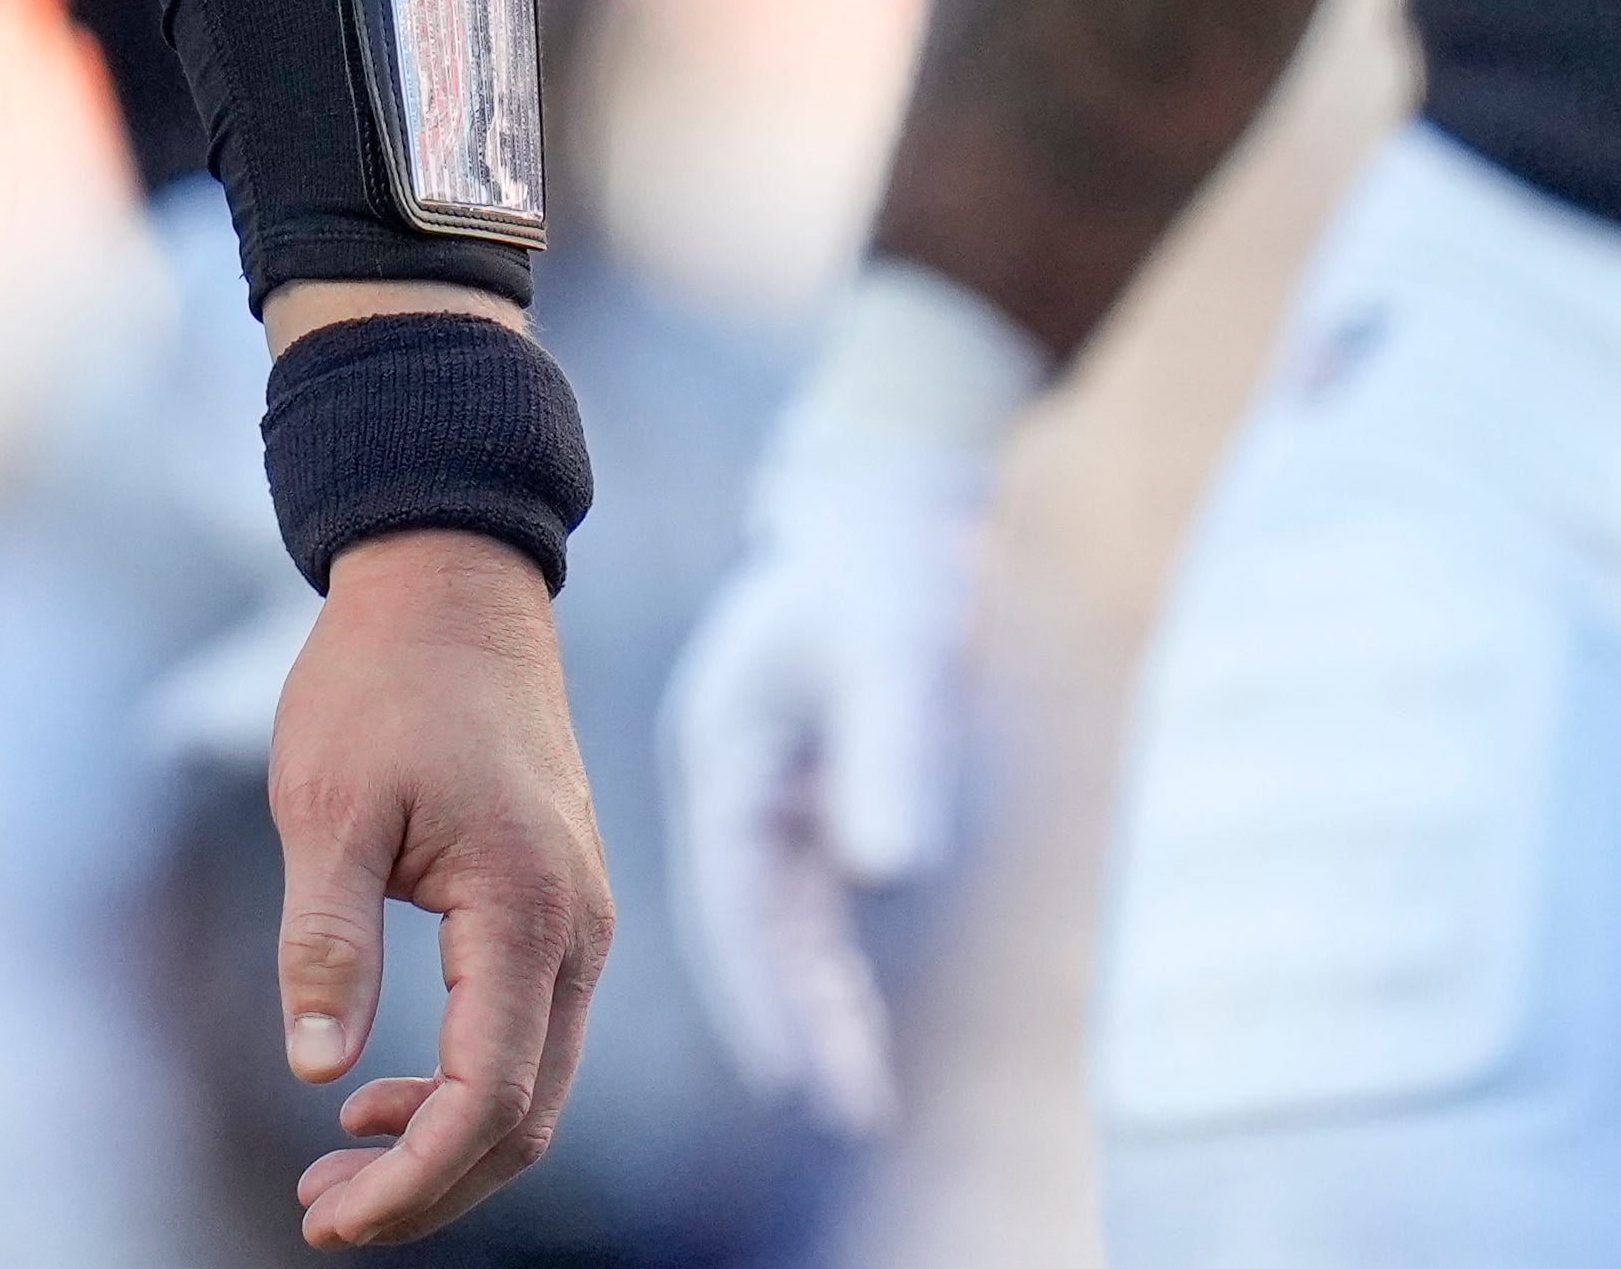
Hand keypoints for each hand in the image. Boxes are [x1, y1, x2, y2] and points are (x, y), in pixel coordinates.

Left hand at [265, 527, 612, 1248]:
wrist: (450, 582)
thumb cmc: (381, 682)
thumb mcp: (326, 807)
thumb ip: (326, 941)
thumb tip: (314, 1070)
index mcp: (526, 912)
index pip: (489, 1102)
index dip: (411, 1182)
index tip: (326, 1215)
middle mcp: (576, 930)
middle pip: (525, 1118)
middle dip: (427, 1186)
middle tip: (320, 1210)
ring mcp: (578, 919)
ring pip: (532, 1083)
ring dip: (442, 1142)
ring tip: (336, 1161)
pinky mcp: (556, 904)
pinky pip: (526, 1031)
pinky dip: (463, 1084)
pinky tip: (378, 1091)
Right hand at [663, 265, 1032, 1134]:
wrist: (880, 509)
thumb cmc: (881, 571)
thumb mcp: (892, 655)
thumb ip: (890, 760)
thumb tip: (889, 874)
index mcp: (728, 757)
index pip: (740, 899)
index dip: (764, 991)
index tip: (794, 1074)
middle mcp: (737, 788)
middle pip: (757, 927)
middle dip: (796, 1021)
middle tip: (845, 1111)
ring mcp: (766, 795)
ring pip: (782, 923)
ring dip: (815, 1004)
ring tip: (854, 1097)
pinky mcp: (802, 796)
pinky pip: (807, 900)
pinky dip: (824, 960)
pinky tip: (846, 1019)